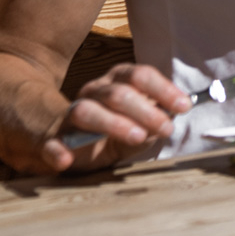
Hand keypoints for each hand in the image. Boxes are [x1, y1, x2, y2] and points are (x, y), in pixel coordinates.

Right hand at [43, 63, 189, 172]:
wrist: (71, 144)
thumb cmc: (114, 132)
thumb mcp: (138, 126)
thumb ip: (153, 123)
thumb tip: (170, 120)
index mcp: (116, 82)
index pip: (140, 75)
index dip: (163, 89)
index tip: (184, 106)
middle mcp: (93, 92)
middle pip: (117, 93)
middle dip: (145, 110)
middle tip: (166, 128)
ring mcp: (69, 114)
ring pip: (85, 111)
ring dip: (113, 124)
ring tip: (137, 137)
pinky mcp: (51, 139)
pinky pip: (51, 143)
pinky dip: (57, 151)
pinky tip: (65, 160)